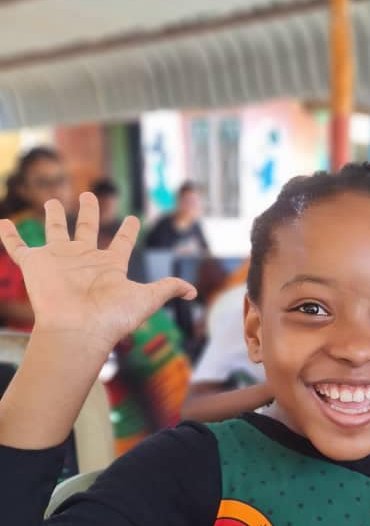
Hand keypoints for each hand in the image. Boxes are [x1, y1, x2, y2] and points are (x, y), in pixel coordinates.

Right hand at [0, 193, 195, 352]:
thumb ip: (167, 288)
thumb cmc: (111, 317)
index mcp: (110, 266)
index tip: (133, 218)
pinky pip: (18, 247)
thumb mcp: (146, 298)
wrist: (77, 329)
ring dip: (53, 217)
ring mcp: (59, 261)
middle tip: (90, 196)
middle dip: (90, 212)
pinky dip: (8, 235)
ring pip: (55, 231)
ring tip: (53, 201)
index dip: (129, 231)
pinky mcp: (36, 264)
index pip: (122, 243)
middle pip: (88, 229)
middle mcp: (85, 260)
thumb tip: (194, 292)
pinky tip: (1, 221)